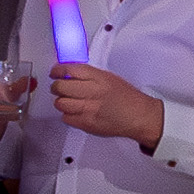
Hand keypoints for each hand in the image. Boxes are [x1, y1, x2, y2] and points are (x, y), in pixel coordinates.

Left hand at [43, 63, 163, 147]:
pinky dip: (68, 115)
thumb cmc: (126, 97)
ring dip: (61, 101)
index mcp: (100, 78)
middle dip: (56, 86)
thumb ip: (89, 75)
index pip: (71, 70)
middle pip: (61, 87)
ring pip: (60, 103)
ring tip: (69, 101)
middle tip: (59, 88)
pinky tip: (76, 112)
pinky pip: (66, 118)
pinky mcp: (86, 124)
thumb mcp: (109, 78)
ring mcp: (89, 109)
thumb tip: (68, 73)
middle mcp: (93, 92)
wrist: (139, 116)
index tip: (55, 72)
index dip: (58, 70)